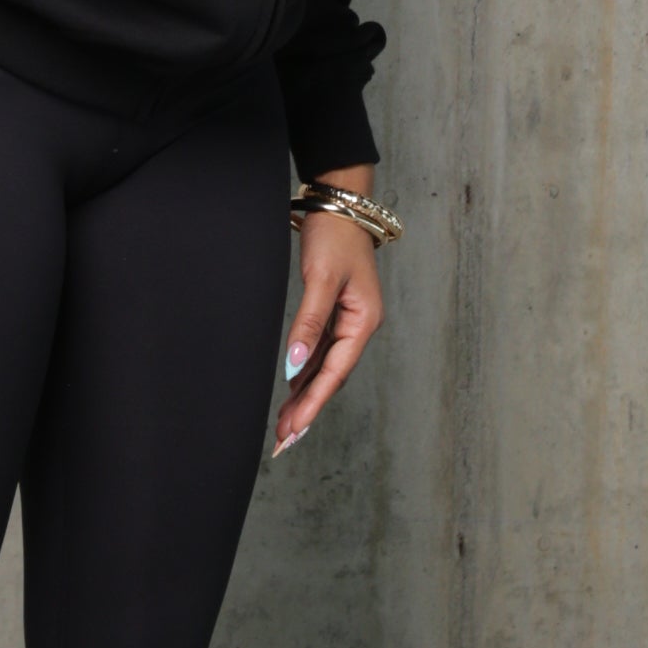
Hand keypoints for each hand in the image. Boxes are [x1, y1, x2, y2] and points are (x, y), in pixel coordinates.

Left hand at [275, 169, 384, 455]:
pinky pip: (318, 353)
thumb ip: (308, 323)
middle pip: (331, 377)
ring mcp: (346, 322)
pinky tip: (291, 391)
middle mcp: (358, 327)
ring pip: (323, 368)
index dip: (312, 404)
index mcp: (363, 322)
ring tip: (284, 426)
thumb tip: (294, 366)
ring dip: (304, 396)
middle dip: (307, 410)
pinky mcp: (333, 314)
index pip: (335, 373)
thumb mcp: (321, 279)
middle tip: (283, 442)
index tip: (293, 430)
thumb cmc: (334, 237)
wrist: (338, 204)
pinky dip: (304, 374)